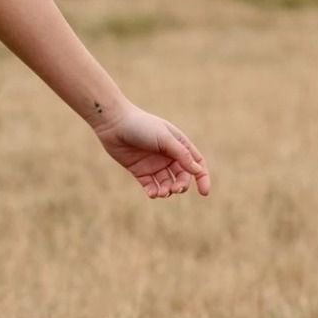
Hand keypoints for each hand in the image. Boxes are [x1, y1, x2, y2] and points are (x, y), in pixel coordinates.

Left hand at [92, 103, 210, 197]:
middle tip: (176, 189)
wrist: (114, 124)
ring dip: (167, 190)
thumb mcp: (165, 139)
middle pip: (182, 176)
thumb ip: (181, 154)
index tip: (204, 192)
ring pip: (166, 183)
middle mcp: (168, 156)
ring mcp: (153, 164)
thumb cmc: (141, 126)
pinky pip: (150, 185)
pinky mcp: (139, 171)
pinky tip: (153, 194)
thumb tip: (198, 171)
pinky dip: (153, 192)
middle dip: (181, 185)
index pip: (196, 163)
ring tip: (162, 192)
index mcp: (178, 144)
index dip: (202, 178)